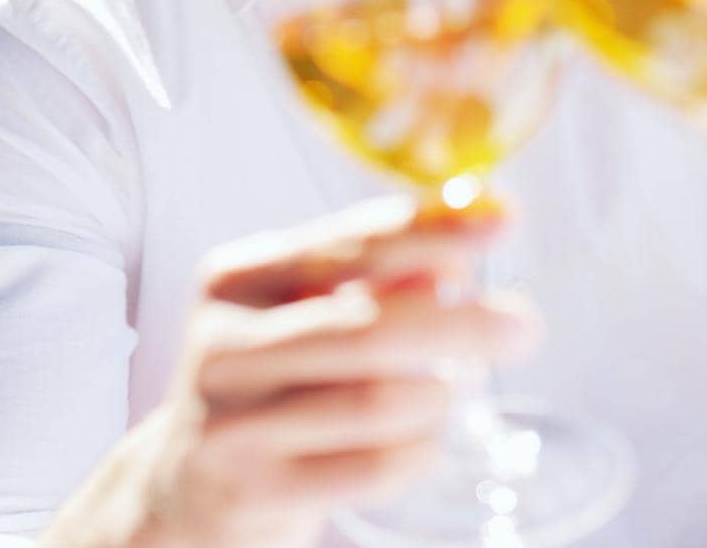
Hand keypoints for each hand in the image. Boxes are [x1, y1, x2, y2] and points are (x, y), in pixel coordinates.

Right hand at [42, 192, 539, 547]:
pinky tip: (424, 438)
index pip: (350, 243)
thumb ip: (373, 277)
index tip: (506, 215)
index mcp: (238, 277)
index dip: (434, 227)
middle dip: (460, 323)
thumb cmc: (268, 381)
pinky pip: (373, 468)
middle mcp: (226, 342)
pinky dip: (421, 451)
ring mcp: (234, 421)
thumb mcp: (303, 312)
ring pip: (377, 403)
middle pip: (368, 327)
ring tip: (451, 389)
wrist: (183, 486)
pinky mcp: (254, 491)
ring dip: (438, 395)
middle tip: (523, 325)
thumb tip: (456, 253)